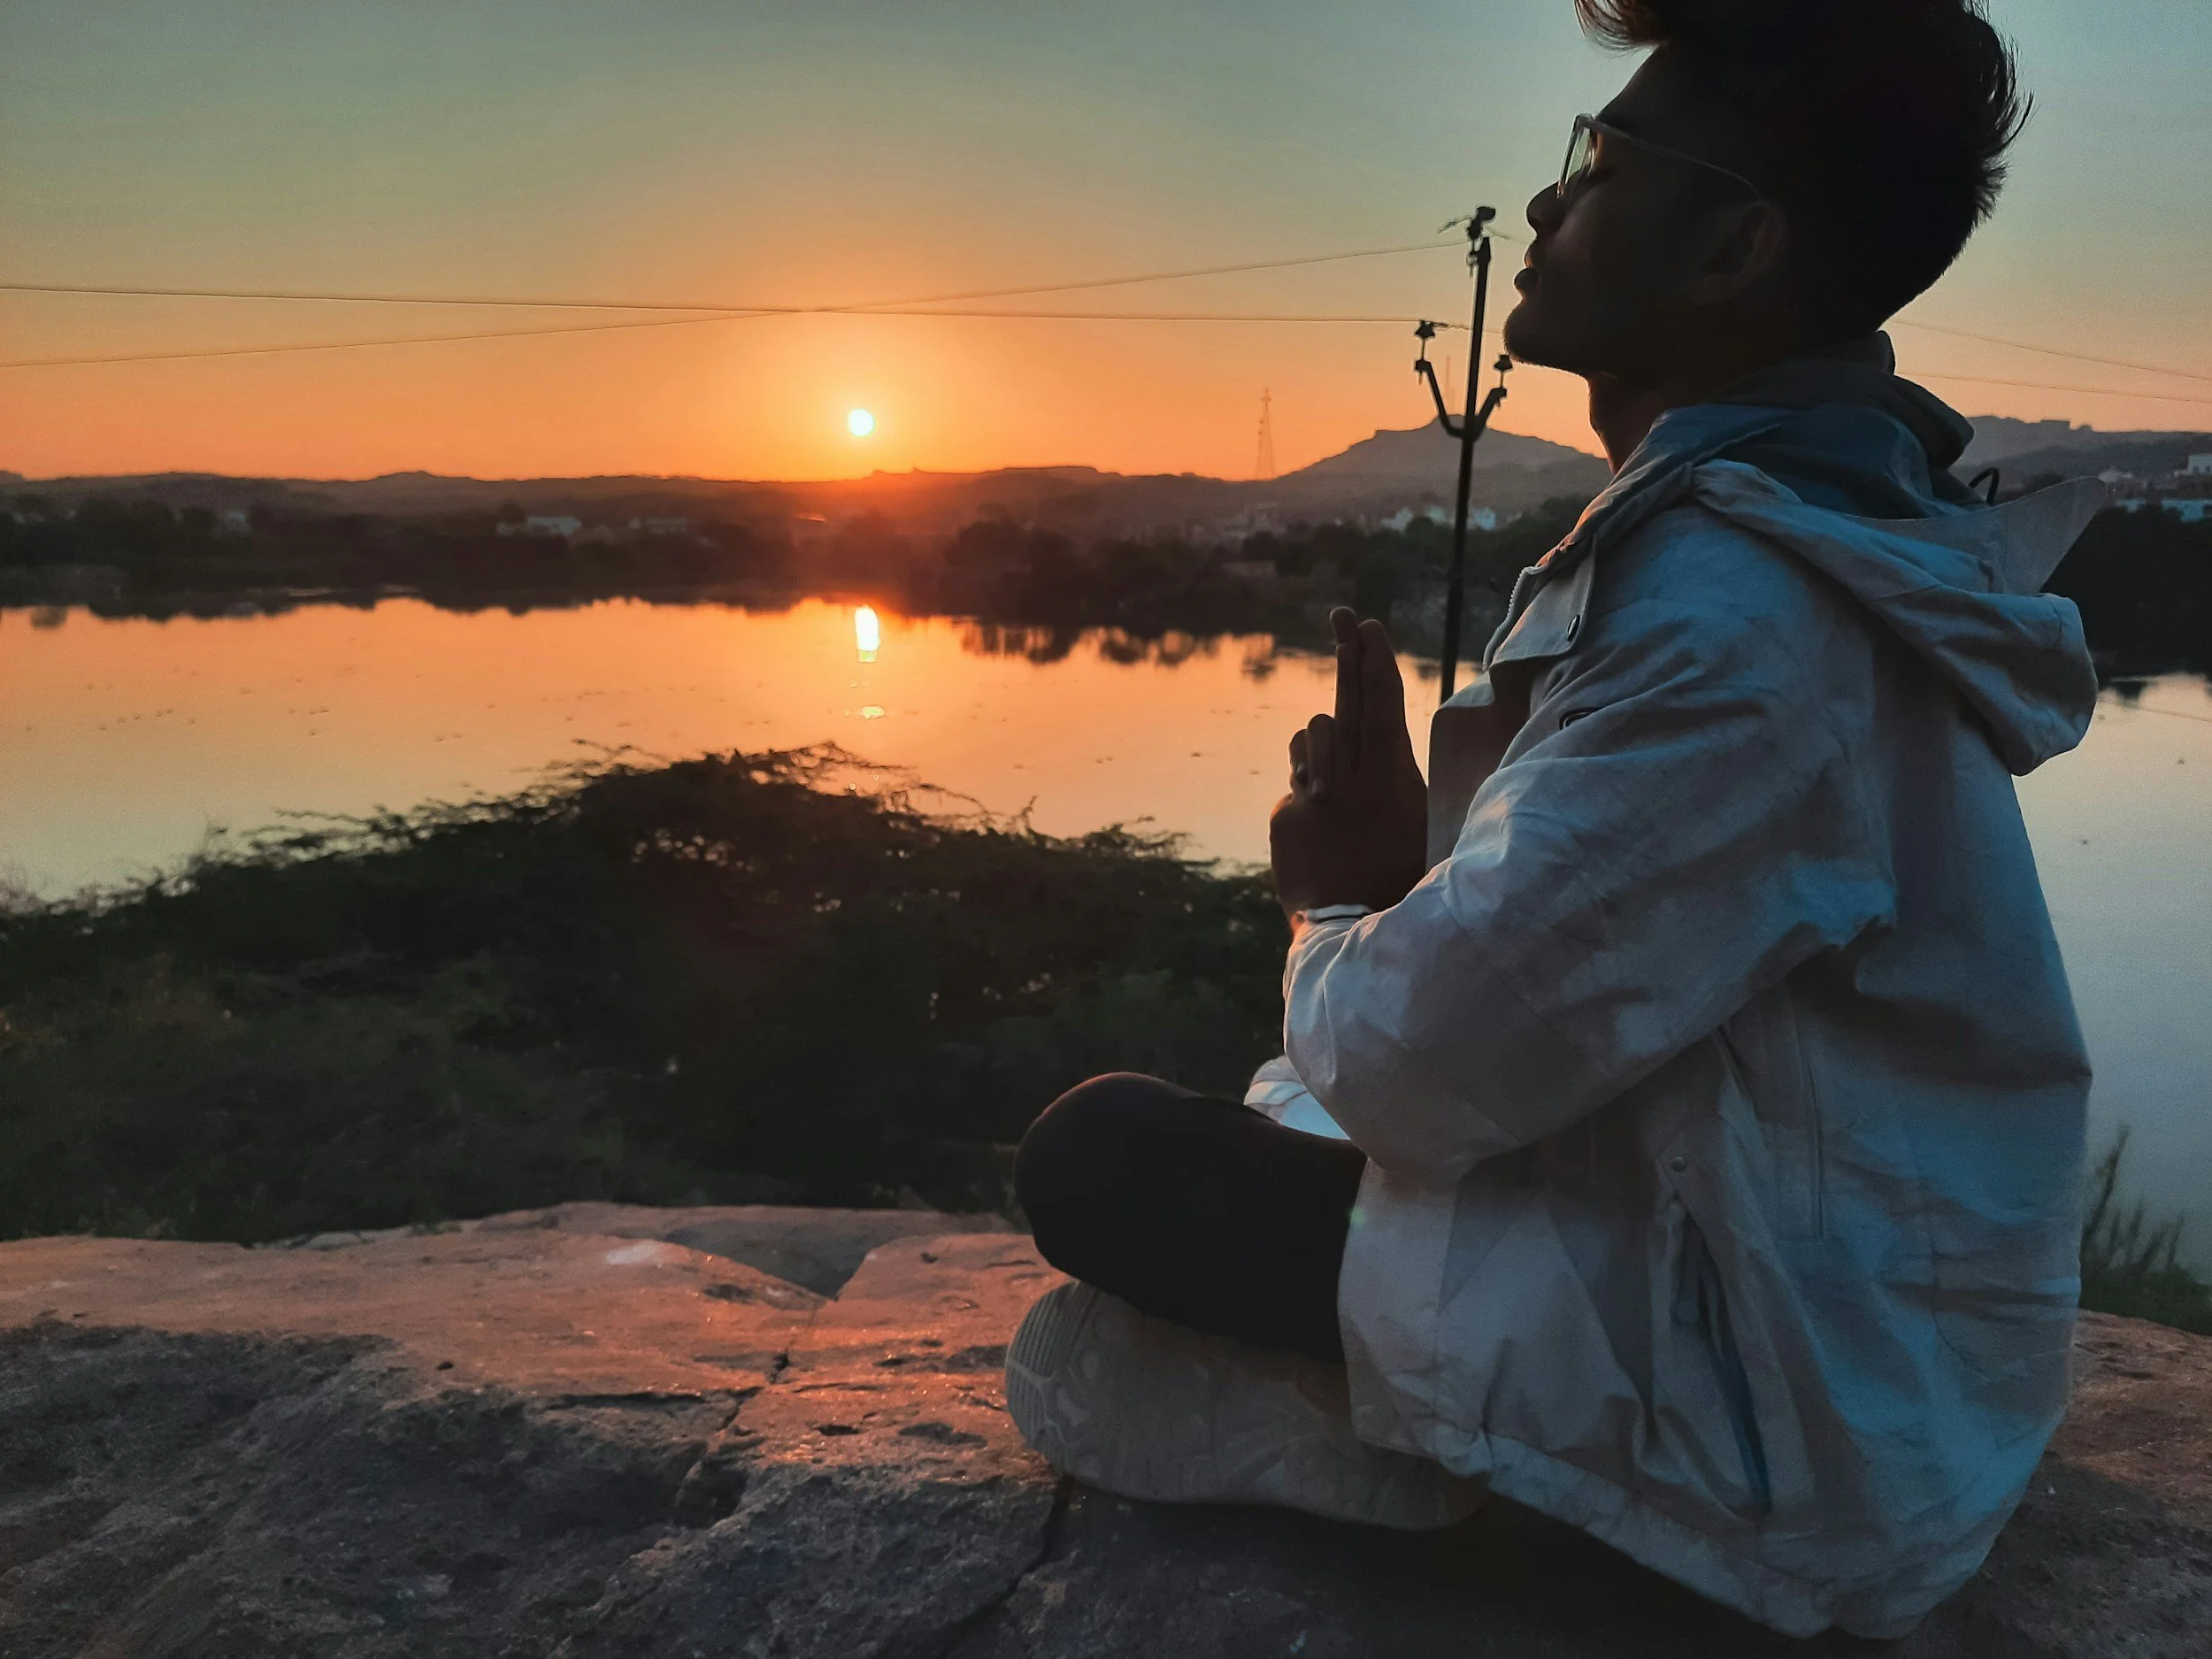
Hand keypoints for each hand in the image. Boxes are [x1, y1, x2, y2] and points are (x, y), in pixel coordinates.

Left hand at [1269, 607, 1427, 920]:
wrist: (1351, 933)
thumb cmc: (1396, 881)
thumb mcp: (1417, 825)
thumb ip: (1398, 776)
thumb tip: (1380, 733)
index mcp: (1393, 783)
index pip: (1383, 708)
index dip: (1374, 663)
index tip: (1367, 627)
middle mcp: (1353, 783)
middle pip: (1349, 703)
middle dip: (1348, 656)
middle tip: (1343, 615)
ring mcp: (1316, 797)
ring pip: (1314, 734)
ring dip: (1325, 740)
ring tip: (1341, 782)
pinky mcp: (1287, 814)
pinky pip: (1297, 776)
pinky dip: (1310, 784)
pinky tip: (1323, 823)